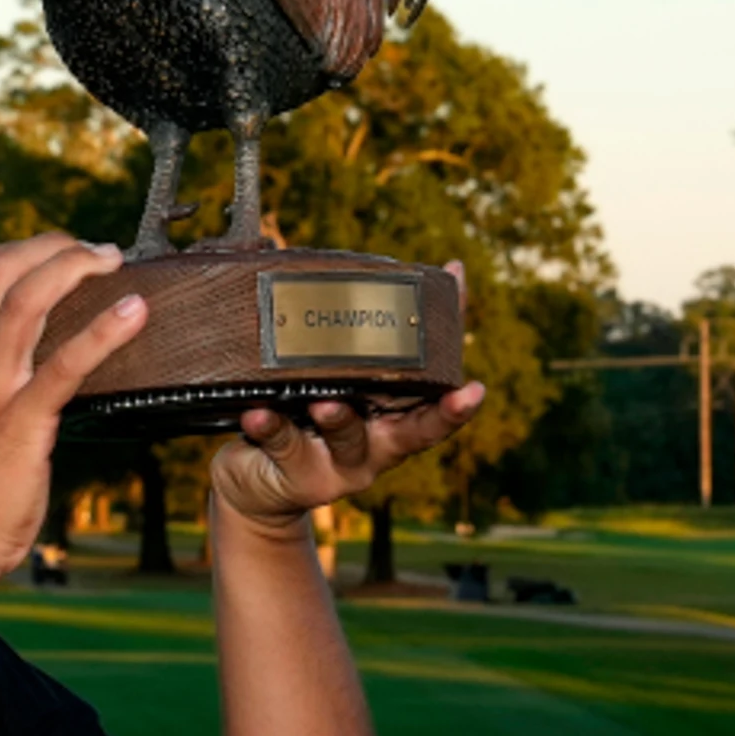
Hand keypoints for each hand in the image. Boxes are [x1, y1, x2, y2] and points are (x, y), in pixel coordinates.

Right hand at [0, 234, 148, 594]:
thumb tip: (30, 365)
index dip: (20, 248)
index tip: (60, 252)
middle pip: (1, 270)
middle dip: (54, 246)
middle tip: (99, 252)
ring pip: (27, 299)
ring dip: (76, 267)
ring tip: (114, 262)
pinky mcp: (19, 424)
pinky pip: (64, 365)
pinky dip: (104, 331)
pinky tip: (136, 313)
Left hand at [209, 262, 488, 537]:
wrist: (254, 485)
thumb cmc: (296, 414)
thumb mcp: (320, 377)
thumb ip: (323, 331)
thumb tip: (283, 250)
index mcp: (390, 416)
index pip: (435, 399)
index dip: (460, 390)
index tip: (480, 386)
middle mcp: (376, 444)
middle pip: (416, 430)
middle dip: (442, 413)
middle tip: (461, 394)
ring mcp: (340, 465)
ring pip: (348, 437)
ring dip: (340, 417)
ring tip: (326, 402)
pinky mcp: (299, 477)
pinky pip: (284, 446)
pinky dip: (271, 428)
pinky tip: (257, 414)